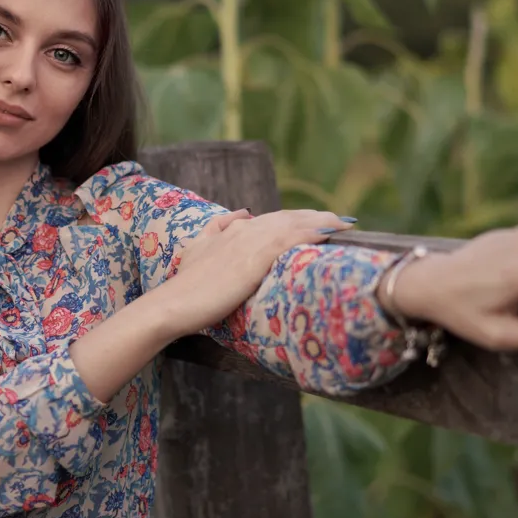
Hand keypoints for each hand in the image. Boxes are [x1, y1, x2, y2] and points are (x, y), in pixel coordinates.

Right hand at [146, 207, 356, 338]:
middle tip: (339, 221)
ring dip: (320, 221)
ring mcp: (250, 241)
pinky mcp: (255, 258)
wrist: (173, 303)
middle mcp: (243, 229)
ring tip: (343, 223)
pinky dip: (313, 231)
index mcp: (232, 230)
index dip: (296, 218)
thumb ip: (218, 230)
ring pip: (293, 224)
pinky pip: (292, 238)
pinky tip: (330, 232)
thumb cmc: (186, 286)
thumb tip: (243, 214)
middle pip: (287, 217)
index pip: (272, 219)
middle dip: (314, 217)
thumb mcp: (197, 249)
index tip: (317, 220)